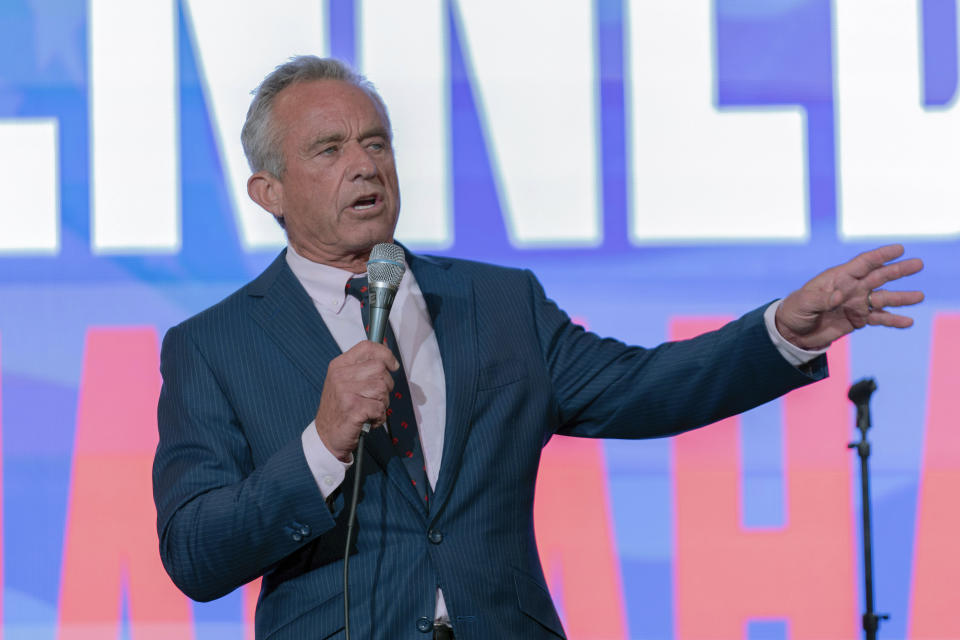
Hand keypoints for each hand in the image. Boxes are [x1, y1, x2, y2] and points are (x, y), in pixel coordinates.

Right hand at [314, 341, 397, 461]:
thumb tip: (387, 357)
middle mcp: (340, 376)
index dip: (385, 354)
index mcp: (339, 365)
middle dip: (386, 385)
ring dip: (383, 403)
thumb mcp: (344, 382)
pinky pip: (380, 408)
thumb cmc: (340, 409)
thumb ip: (362, 368)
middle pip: (380, 369)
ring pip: (383, 388)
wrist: (326, 436)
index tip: (393, 365)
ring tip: (370, 410)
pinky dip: (379, 417)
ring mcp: (345, 392)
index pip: (367, 347)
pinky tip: (368, 420)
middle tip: (376, 398)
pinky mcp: (353, 409)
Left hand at [775, 244, 923, 349]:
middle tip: (918, 264)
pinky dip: (893, 320)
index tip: (899, 248)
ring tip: (919, 296)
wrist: (793, 331)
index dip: (880, 255)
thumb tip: (839, 296)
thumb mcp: (804, 303)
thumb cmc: (795, 310)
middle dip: (898, 270)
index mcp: (839, 278)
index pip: (863, 263)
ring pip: (883, 298)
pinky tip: (908, 322)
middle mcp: (852, 288)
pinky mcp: (858, 319)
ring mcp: (857, 303)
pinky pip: (879, 319)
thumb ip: (821, 299)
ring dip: (901, 297)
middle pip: (879, 277)